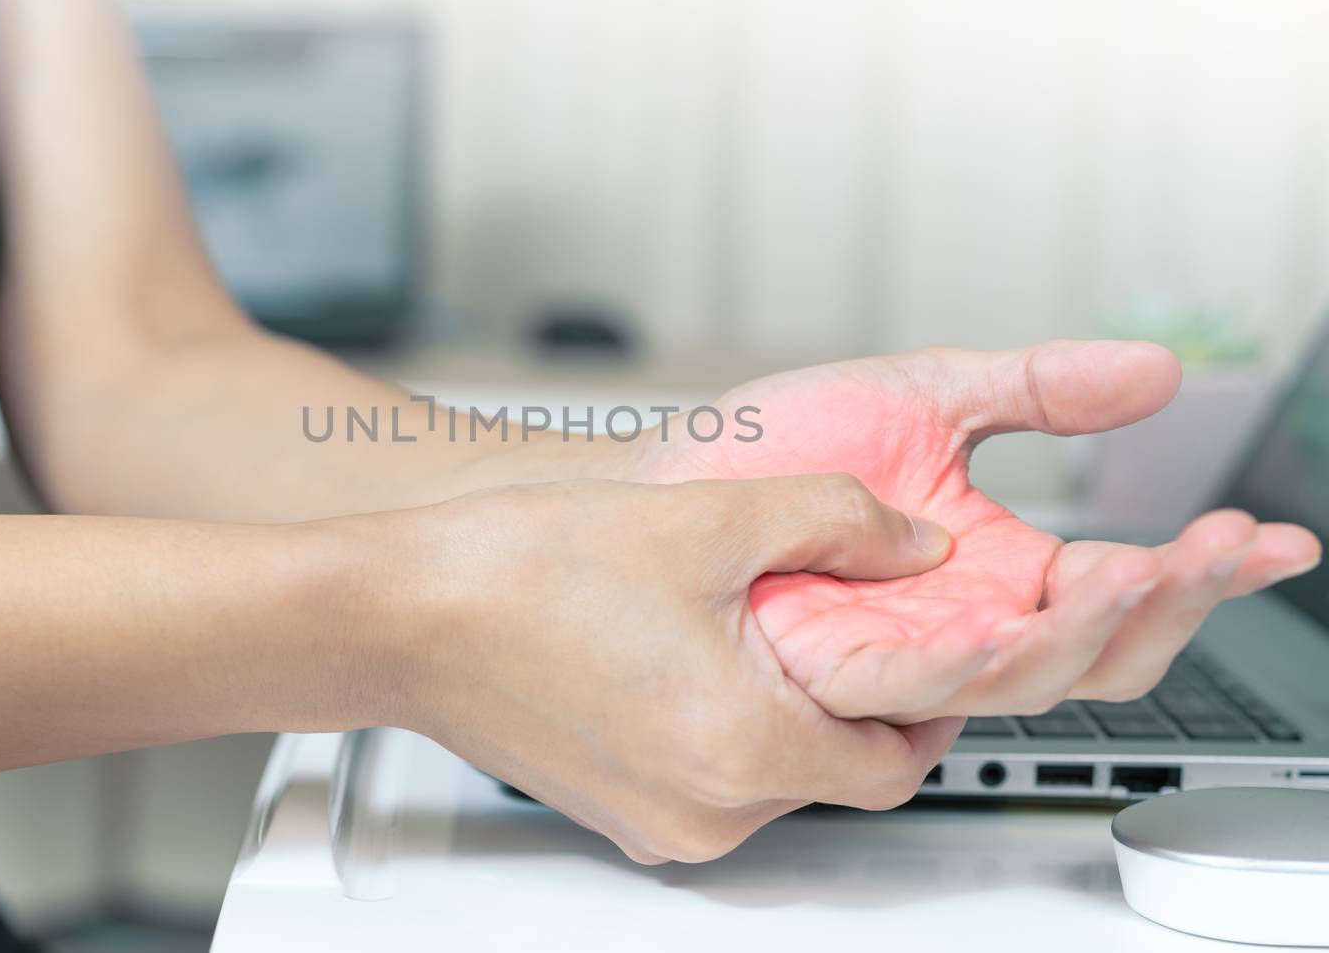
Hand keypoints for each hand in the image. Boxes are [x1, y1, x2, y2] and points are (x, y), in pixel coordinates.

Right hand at [361, 475, 965, 863]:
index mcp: (739, 748)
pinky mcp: (612, 808)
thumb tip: (913, 542)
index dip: (936, 703)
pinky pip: (705, 778)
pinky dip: (724, 725)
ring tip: (757, 627)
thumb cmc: (519, 573)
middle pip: (836, 772)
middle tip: (850, 628)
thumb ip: (836, 521)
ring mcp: (650, 819)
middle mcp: (701, 811)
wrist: (398, 614)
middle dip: (856, 702)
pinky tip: (690, 652)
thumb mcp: (708, 518)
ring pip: (769, 777)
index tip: (939, 657)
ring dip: (785, 710)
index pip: (899, 762)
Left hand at [625, 340, 1321, 720]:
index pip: (1126, 587)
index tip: (1275, 536)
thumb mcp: (928, 395)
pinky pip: (917, 686)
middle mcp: (965, 623)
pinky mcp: (838, 672)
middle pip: (1099, 651)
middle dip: (1172, 603)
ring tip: (1143, 573)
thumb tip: (1156, 368)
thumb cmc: (778, 446)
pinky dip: (972, 661)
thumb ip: (1039, 388)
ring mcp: (906, 654)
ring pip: (1025, 679)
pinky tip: (1012, 622)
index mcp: (1001, 568)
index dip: (1208, 569)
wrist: (672, 471)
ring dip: (1092, 632)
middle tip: (1218, 548)